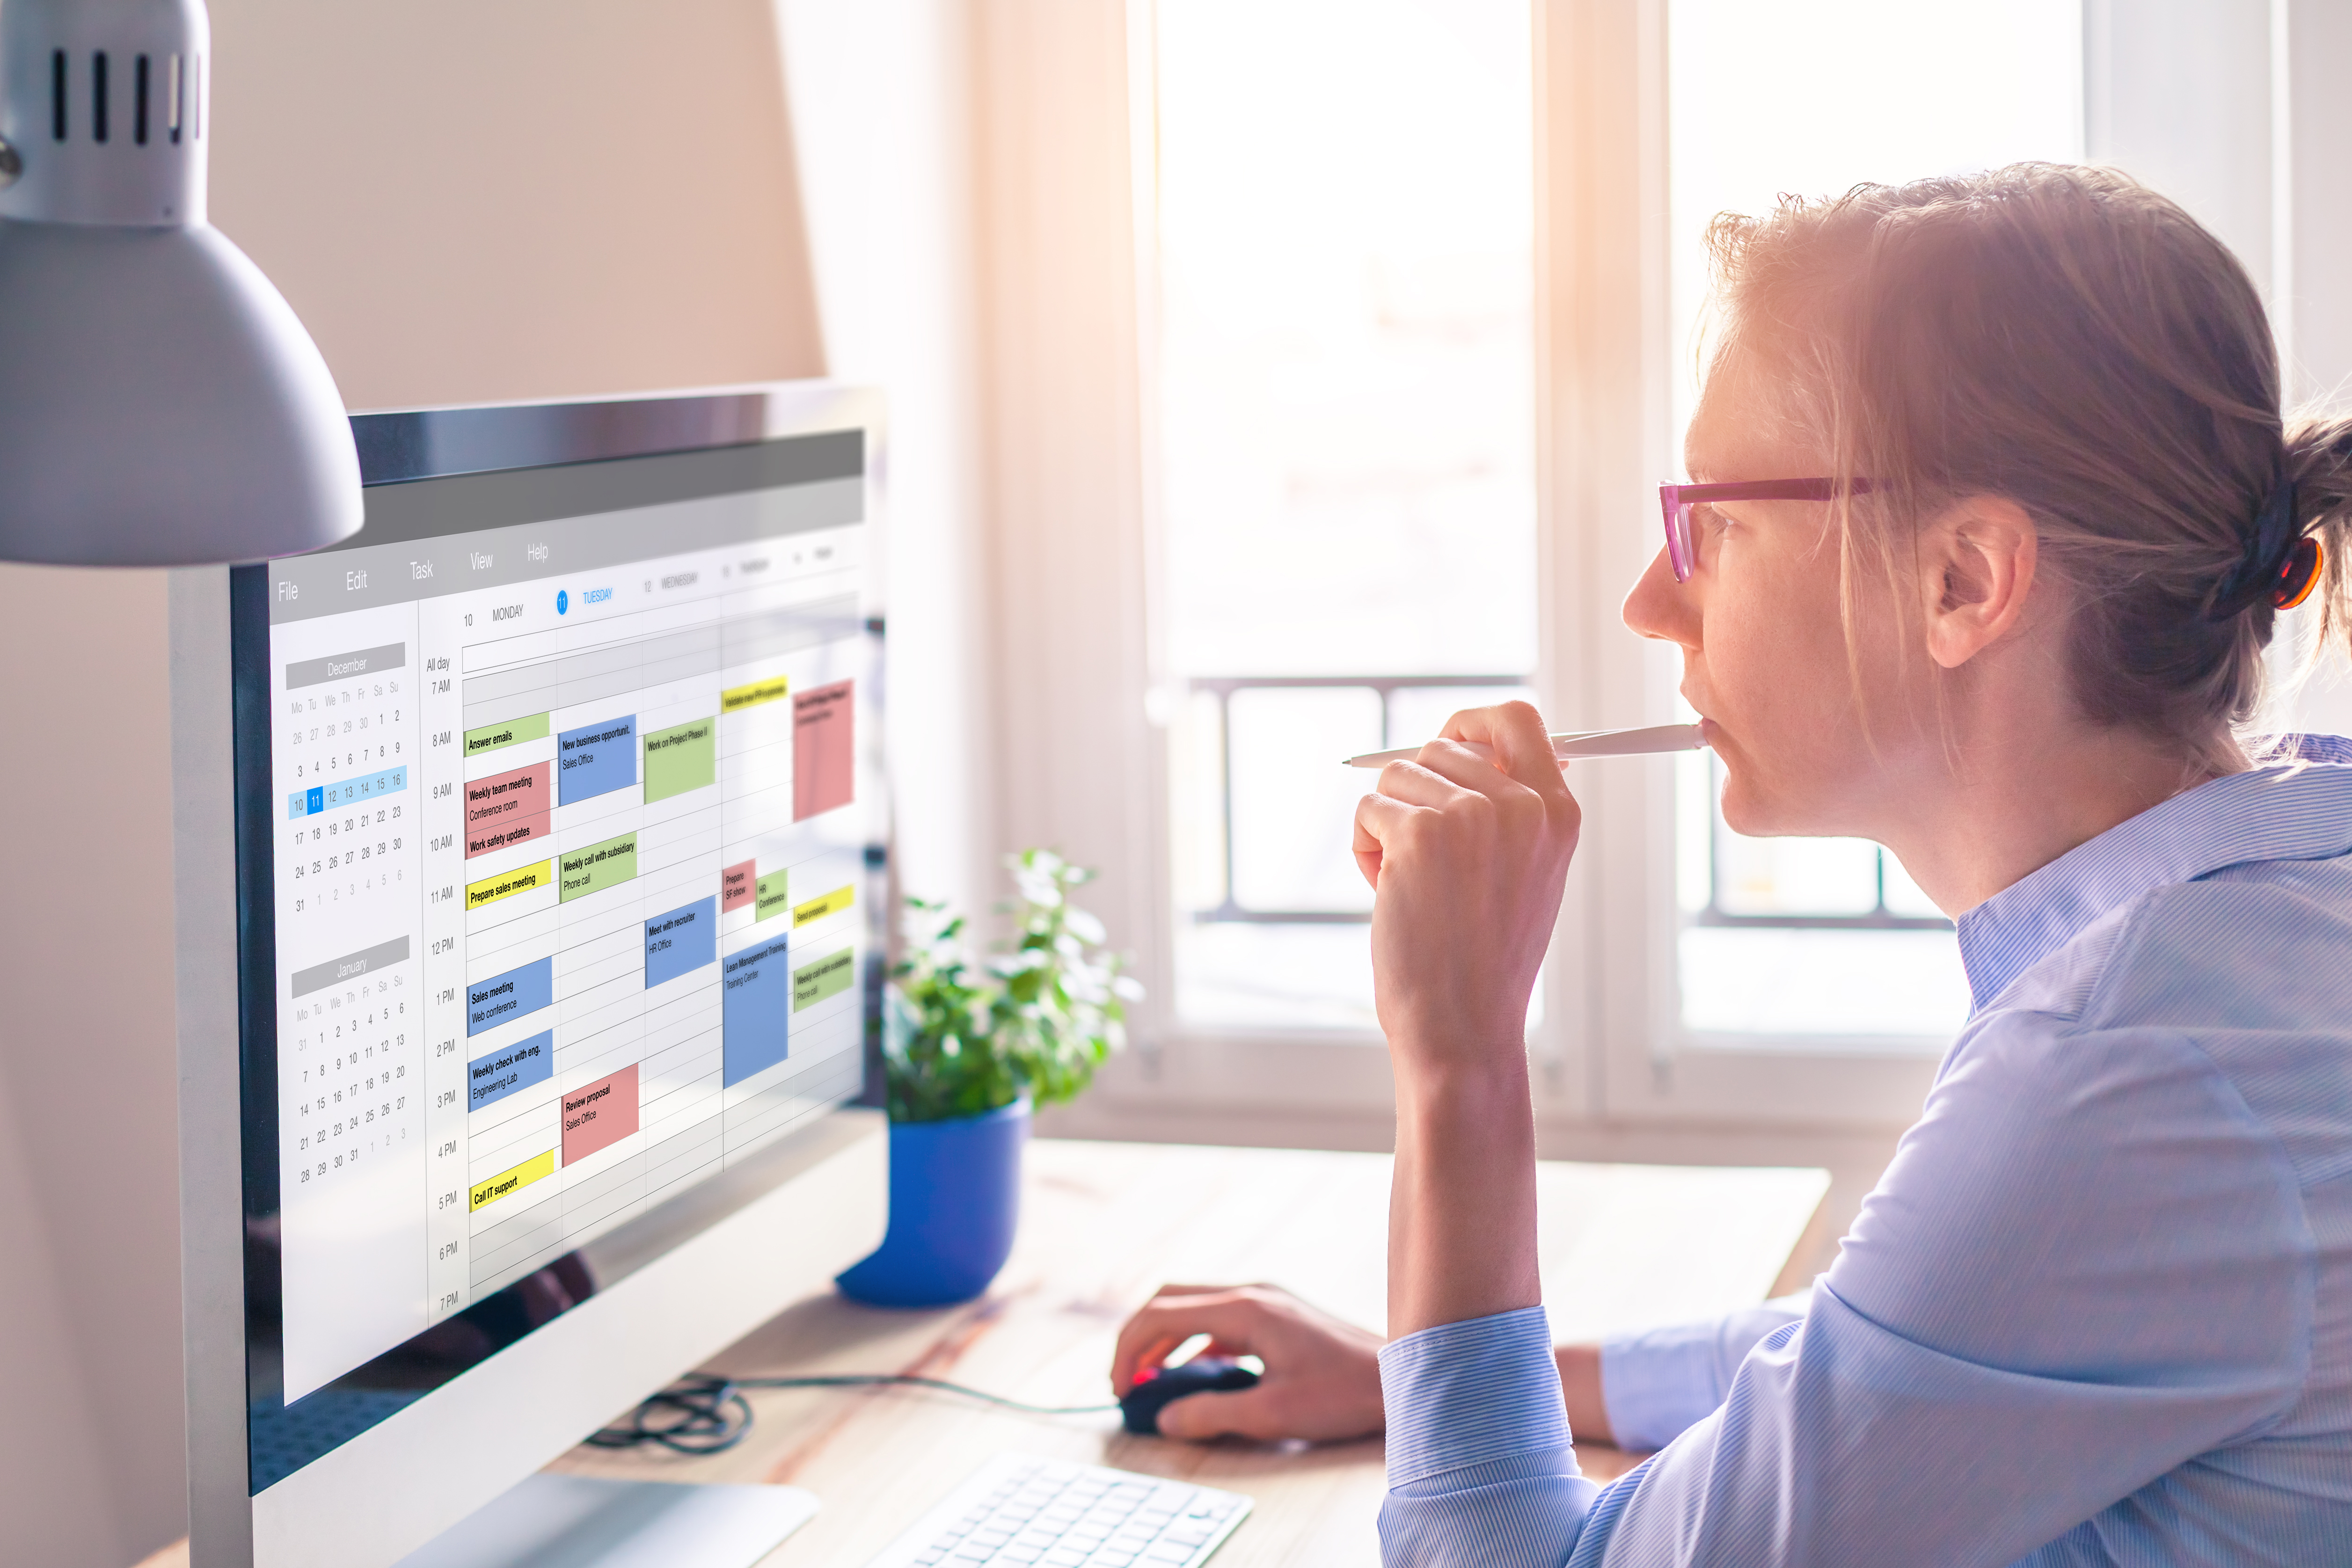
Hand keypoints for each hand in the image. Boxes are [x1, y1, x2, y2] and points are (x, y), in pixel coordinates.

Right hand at [1108, 1284, 1385, 1441]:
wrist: (1402, 1375)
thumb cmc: (1344, 1393)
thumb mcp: (1272, 1414)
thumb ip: (1211, 1414)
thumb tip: (1165, 1418)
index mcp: (1244, 1309)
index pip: (1161, 1313)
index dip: (1129, 1349)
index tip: (1120, 1387)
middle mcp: (1251, 1293)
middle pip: (1171, 1300)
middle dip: (1139, 1338)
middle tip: (1125, 1380)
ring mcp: (1266, 1300)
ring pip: (1195, 1307)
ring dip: (1166, 1341)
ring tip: (1152, 1381)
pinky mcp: (1278, 1314)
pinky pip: (1220, 1320)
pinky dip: (1196, 1344)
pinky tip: (1197, 1376)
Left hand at [1350, 701, 1580, 1072]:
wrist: (1463, 1025)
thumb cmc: (1485, 959)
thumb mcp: (1527, 874)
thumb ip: (1511, 808)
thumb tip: (1470, 744)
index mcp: (1558, 812)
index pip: (1518, 720)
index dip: (1472, 723)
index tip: (1447, 740)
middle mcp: (1521, 805)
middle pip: (1441, 747)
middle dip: (1417, 794)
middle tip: (1424, 860)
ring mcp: (1471, 815)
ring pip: (1397, 776)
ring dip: (1388, 826)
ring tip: (1411, 885)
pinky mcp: (1419, 833)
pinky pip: (1368, 809)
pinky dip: (1365, 850)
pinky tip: (1388, 895)